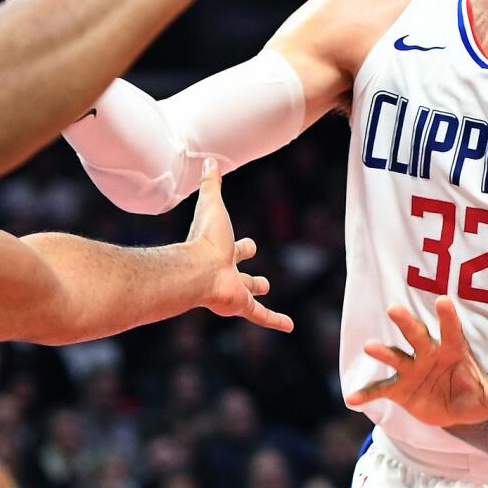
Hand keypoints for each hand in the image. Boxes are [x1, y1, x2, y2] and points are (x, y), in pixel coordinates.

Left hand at [186, 159, 292, 331]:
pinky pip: (261, 316)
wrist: (197, 269)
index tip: (250, 246)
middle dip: (249, 275)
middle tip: (262, 280)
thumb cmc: (204, 238)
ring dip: (258, 294)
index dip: (242, 246)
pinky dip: (275, 321)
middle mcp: (226, 271)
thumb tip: (208, 159)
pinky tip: (289, 327)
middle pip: (241, 273)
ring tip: (265, 291)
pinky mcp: (241, 305)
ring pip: (249, 294)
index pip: (235, 247)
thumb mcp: (212, 205)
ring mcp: (233, 290)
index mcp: (221, 250)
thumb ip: (210, 183)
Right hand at [345, 296, 487, 425]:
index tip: (443, 300)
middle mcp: (429, 354)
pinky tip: (352, 398)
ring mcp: (412, 369)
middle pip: (418, 335)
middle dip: (407, 323)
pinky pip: (381, 390)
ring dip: (383, 352)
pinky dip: (367, 393)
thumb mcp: (487, 399)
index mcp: (453, 350)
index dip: (448, 317)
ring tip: (370, 347)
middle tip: (394, 309)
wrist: (456, 407)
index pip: (452, 331)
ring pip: (396, 356)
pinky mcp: (400, 388)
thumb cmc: (474, 395)